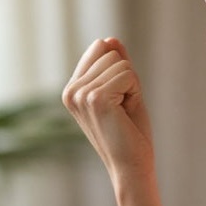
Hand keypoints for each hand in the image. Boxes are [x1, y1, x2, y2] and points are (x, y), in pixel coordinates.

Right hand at [63, 37, 154, 178]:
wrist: (132, 167)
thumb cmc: (130, 134)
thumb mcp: (123, 91)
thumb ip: (116, 65)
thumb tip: (110, 39)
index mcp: (72, 89)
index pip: (101, 49)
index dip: (120, 71)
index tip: (117, 101)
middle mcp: (71, 91)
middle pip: (110, 52)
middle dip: (126, 78)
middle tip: (122, 109)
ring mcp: (80, 94)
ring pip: (120, 62)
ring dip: (131, 86)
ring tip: (123, 113)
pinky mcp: (96, 99)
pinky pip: (128, 73)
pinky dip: (135, 92)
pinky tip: (126, 115)